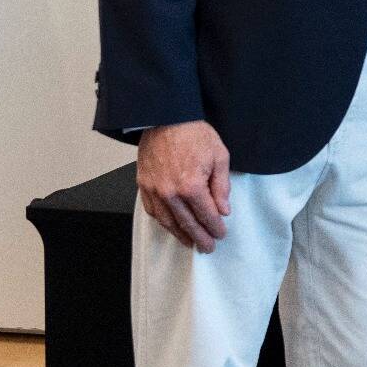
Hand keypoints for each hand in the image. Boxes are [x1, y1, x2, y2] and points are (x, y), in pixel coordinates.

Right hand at [136, 121, 230, 252]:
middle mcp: (170, 193)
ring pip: (168, 221)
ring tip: (190, 242)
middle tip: (207, 247)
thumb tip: (223, 210)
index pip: (206, 215)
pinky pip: (152, 211)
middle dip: (199, 238)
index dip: (215, 227)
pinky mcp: (143, 185)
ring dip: (180, 234)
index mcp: (191, 186)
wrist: (165, 119)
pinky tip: (171, 226)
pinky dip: (163, 221)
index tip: (221, 234)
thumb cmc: (194, 135)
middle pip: (187, 223)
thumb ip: (221, 187)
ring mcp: (154, 190)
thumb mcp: (219, 156)